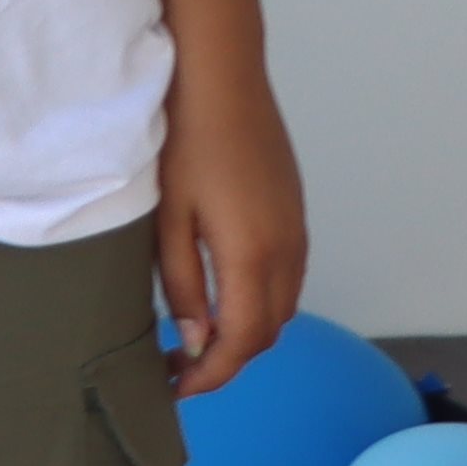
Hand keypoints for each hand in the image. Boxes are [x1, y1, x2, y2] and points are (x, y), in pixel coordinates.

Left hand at [152, 50, 308, 396]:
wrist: (223, 78)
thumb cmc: (185, 141)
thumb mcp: (169, 218)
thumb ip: (184, 284)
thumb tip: (198, 340)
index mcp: (255, 255)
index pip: (244, 341)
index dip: (213, 373)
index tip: (177, 387)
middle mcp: (289, 250)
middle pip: (268, 331)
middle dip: (227, 359)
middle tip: (178, 367)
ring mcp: (297, 230)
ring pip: (281, 306)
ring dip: (245, 331)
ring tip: (194, 338)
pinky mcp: (294, 213)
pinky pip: (285, 277)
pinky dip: (257, 301)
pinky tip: (219, 296)